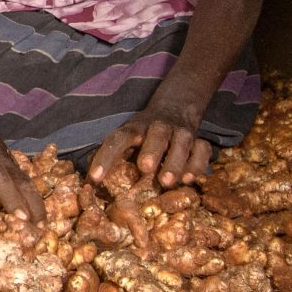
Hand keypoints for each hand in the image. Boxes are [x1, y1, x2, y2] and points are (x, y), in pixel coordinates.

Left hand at [87, 103, 214, 190]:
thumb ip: (113, 156)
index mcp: (135, 128)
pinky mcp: (198, 140)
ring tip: (167, 181)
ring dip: (175, 162)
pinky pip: (202, 150)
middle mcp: (158, 127)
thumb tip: (90, 183)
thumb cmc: (144, 134)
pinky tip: (190, 179)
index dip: (105, 157)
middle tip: (145, 168)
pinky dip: (197, 164)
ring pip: (181, 142)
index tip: (94, 179)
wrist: (176, 108)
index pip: (118, 139)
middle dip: (151, 151)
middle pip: (157, 134)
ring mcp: (180, 132)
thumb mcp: (127, 138)